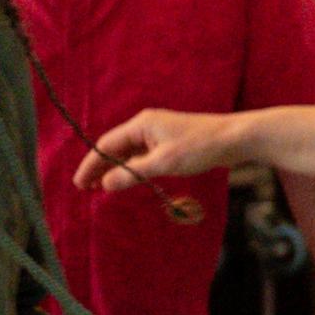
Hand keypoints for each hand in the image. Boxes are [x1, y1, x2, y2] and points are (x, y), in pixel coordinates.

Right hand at [77, 106, 242, 193]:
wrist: (234, 138)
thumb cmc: (200, 147)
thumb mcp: (163, 163)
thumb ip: (132, 174)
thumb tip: (105, 184)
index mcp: (141, 125)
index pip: (106, 145)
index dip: (91, 165)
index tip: (79, 183)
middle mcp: (146, 126)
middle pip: (115, 148)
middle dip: (99, 167)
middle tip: (85, 189)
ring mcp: (158, 133)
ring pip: (128, 152)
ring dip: (114, 169)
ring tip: (101, 187)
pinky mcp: (169, 142)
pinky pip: (141, 155)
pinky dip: (131, 168)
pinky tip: (127, 179)